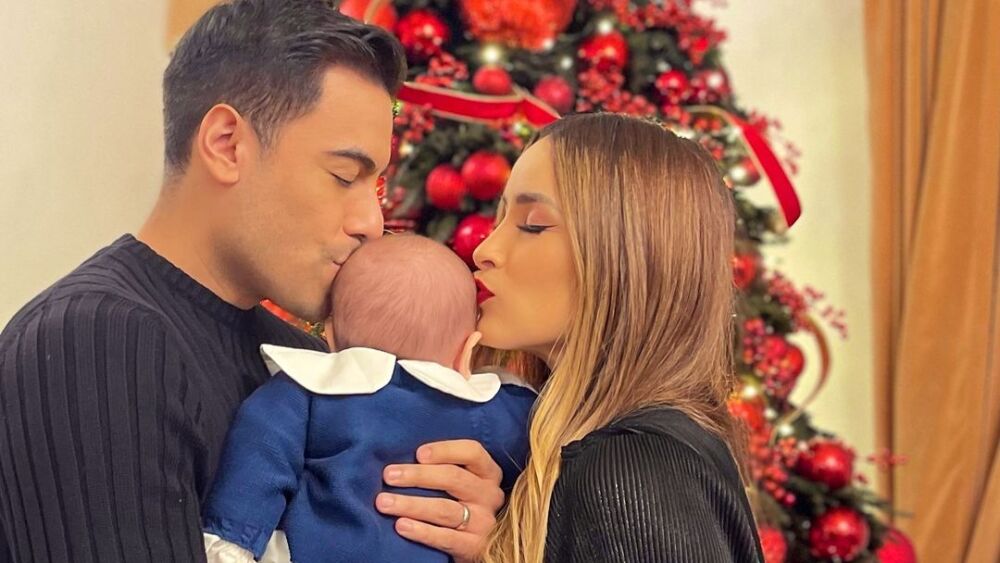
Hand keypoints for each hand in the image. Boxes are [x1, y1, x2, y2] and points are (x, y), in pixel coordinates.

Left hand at [375, 439, 504, 562]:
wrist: (479, 545)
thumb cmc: (460, 503)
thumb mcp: (462, 483)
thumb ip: (442, 468)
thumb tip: (402, 459)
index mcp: (488, 473)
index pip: (472, 452)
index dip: (445, 450)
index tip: (418, 453)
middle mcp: (489, 495)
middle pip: (454, 479)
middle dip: (418, 476)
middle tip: (389, 475)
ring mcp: (484, 522)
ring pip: (445, 509)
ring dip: (411, 504)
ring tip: (384, 502)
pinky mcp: (474, 547)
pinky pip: (446, 538)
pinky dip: (422, 531)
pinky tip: (401, 525)